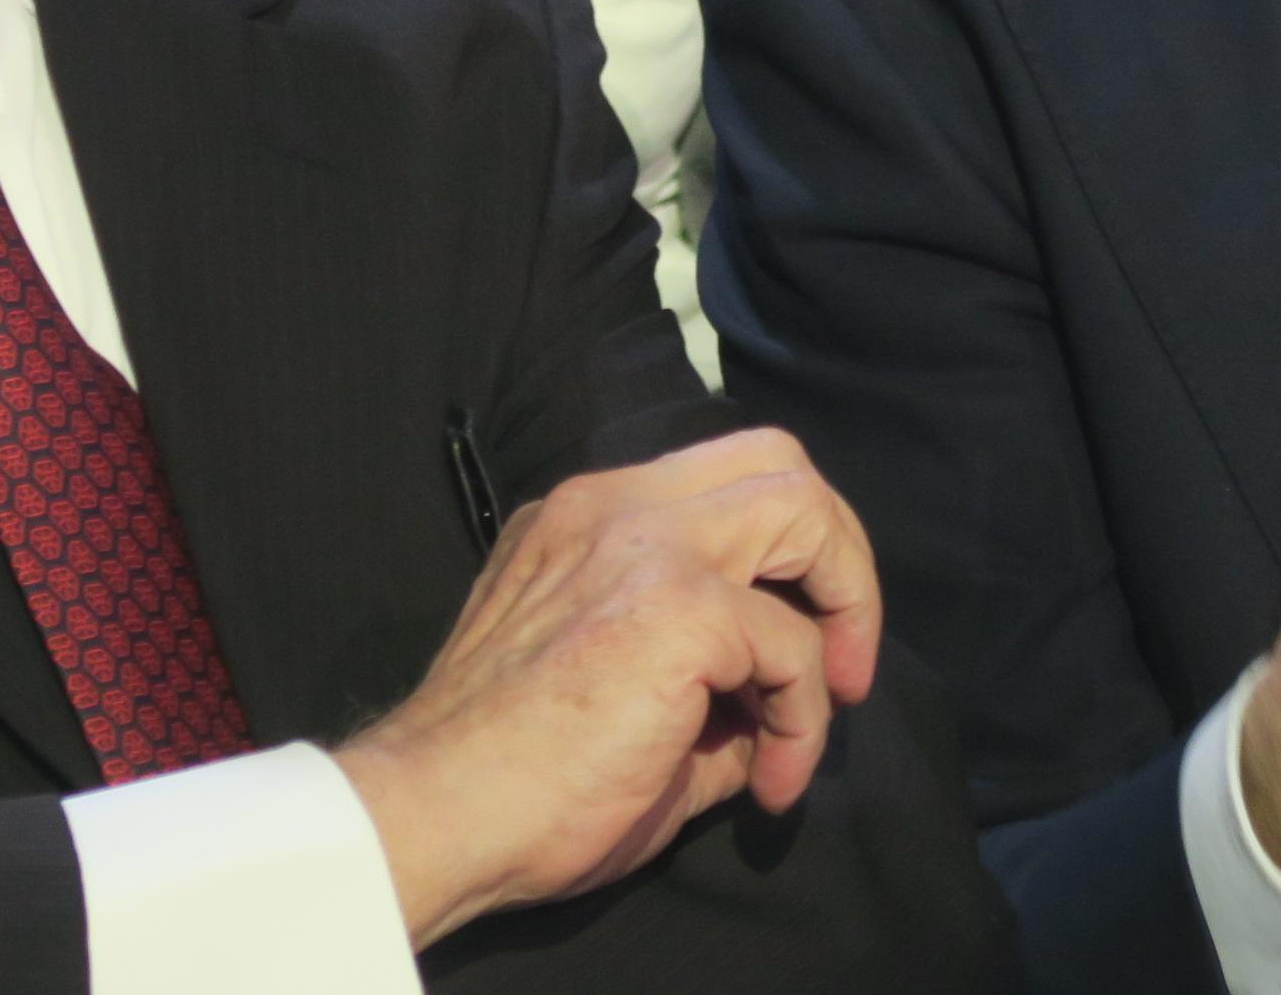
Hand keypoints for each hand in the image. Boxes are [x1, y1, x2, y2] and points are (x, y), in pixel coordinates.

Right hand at [333, 426, 878, 948]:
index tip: (789, 658)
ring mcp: (644, 543)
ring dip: (845, 612)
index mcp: (585, 519)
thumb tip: (775, 708)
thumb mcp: (613, 696)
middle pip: (780, 463)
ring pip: (803, 510)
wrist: (435, 818)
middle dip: (837, 557)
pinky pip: (792, 644)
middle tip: (841, 662)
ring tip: (821, 715)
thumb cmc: (510, 784)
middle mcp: (614, 504)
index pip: (718, 484)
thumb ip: (700, 677)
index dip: (781, 560)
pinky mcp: (679, 606)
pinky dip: (803, 715)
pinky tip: (770, 781)